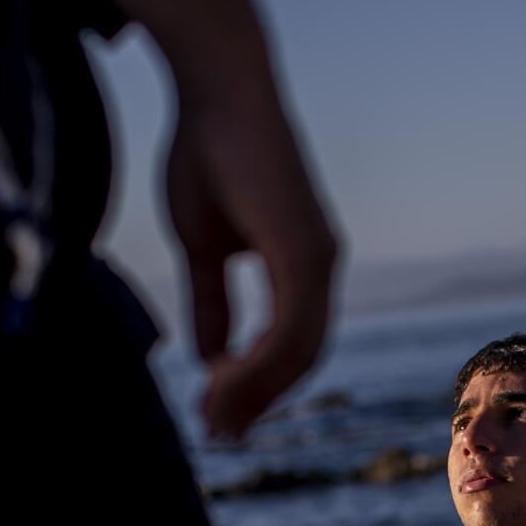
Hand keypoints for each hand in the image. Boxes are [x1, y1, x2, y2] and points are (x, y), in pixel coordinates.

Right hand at [166, 89, 339, 438]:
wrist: (215, 92)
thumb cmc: (208, 154)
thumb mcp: (203, 246)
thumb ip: (213, 303)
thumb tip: (210, 357)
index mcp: (303, 264)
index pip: (292, 344)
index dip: (258, 384)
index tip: (220, 413)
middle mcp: (321, 265)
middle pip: (301, 359)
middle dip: (258, 401)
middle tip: (218, 433)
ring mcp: (319, 259)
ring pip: (297, 352)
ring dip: (254, 391)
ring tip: (213, 419)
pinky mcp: (305, 251)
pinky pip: (288, 328)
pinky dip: (256, 363)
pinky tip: (221, 383)